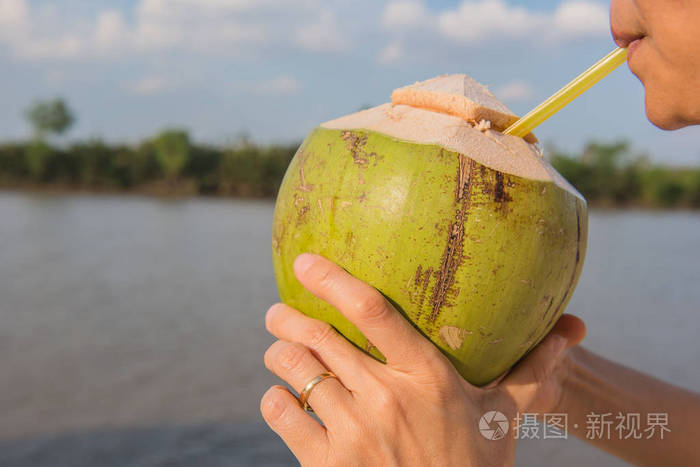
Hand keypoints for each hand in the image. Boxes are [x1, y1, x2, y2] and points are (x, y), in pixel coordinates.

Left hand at [261, 254, 585, 465]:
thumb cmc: (475, 465)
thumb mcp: (503, 417)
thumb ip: (530, 369)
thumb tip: (574, 329)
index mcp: (427, 377)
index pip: (374, 313)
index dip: (334, 281)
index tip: (304, 262)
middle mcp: (386, 398)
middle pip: (318, 338)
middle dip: (287, 317)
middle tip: (277, 311)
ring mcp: (354, 432)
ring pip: (295, 372)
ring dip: (278, 355)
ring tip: (278, 350)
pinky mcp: (328, 464)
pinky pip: (283, 416)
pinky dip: (274, 400)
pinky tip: (280, 396)